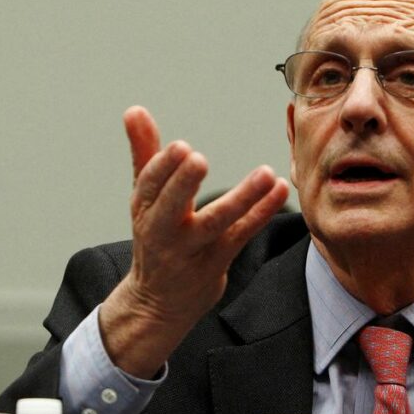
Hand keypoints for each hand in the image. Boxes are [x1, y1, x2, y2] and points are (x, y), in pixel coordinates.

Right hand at [100, 106, 289, 377]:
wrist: (158, 303)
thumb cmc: (155, 238)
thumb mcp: (143, 197)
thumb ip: (144, 153)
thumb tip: (134, 110)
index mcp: (145, 209)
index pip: (149, 186)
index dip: (163, 168)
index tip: (180, 148)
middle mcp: (165, 231)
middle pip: (172, 207)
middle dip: (183, 184)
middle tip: (198, 161)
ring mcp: (192, 249)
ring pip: (216, 223)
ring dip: (241, 198)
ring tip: (265, 174)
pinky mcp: (217, 261)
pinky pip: (242, 234)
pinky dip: (262, 212)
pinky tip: (279, 189)